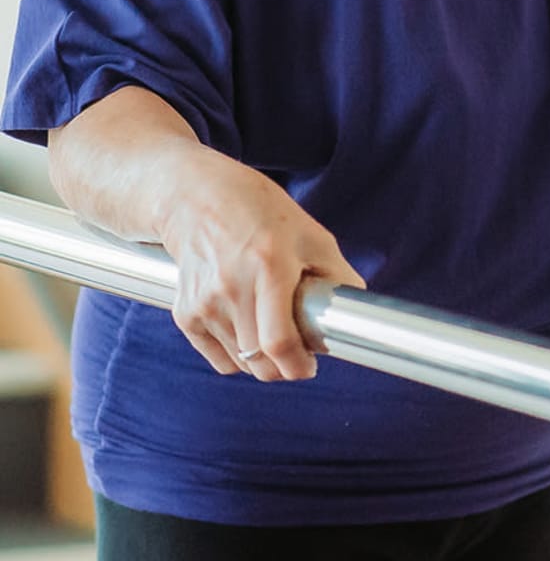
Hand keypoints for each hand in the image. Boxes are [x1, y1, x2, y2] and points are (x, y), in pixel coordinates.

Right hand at [159, 143, 365, 381]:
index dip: (298, 365)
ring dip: (262, 359)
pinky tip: (245, 325)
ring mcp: (204, 301)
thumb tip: (353, 314)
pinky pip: (220, 359)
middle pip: (260, 361)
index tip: (309, 363)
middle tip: (295, 347)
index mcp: (269, 264)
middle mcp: (232, 285)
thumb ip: (336, 273)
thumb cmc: (256, 208)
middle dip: (284, 366)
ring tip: (269, 326)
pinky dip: (237, 354)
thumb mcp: (308, 231)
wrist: (193, 194)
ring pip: (241, 363)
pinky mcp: (185, 312)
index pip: (279, 342)